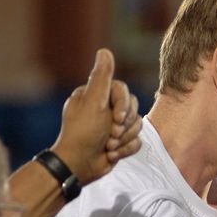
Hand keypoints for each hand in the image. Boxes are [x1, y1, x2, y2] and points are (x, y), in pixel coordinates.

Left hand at [51, 48, 141, 184]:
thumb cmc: (83, 133)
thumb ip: (101, 77)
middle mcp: (104, 109)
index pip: (122, 90)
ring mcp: (112, 126)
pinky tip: (112, 154)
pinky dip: (126, 149)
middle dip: (124, 125)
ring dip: (124, 139)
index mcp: (95, 96)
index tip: (116, 118)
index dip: (123, 105)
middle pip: (132, 107)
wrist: (79, 166)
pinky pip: (136, 141)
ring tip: (109, 147)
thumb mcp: (93, 102)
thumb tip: (105, 51)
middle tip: (110, 134)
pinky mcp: (120, 142)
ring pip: (137, 125)